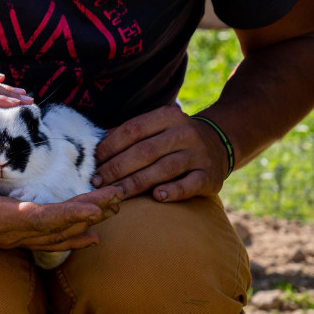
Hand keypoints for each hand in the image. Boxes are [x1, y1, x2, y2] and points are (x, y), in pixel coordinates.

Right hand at [0, 155, 122, 252]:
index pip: (42, 219)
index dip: (72, 214)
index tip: (97, 206)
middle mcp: (7, 233)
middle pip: (58, 228)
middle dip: (90, 213)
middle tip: (119, 197)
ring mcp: (10, 236)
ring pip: (57, 234)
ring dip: (87, 223)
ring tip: (114, 209)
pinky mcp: (12, 232)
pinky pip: (48, 239)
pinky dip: (73, 236)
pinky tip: (93, 235)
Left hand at [93, 104, 229, 201]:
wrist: (220, 142)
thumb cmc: (174, 137)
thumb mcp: (156, 127)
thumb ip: (128, 134)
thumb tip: (94, 146)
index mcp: (167, 116)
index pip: (132, 130)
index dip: (110, 146)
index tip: (92, 162)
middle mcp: (185, 133)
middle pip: (145, 151)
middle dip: (117, 168)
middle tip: (97, 182)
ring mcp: (199, 154)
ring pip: (164, 168)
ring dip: (136, 183)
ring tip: (115, 193)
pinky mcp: (211, 176)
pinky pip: (190, 184)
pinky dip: (173, 191)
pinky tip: (156, 197)